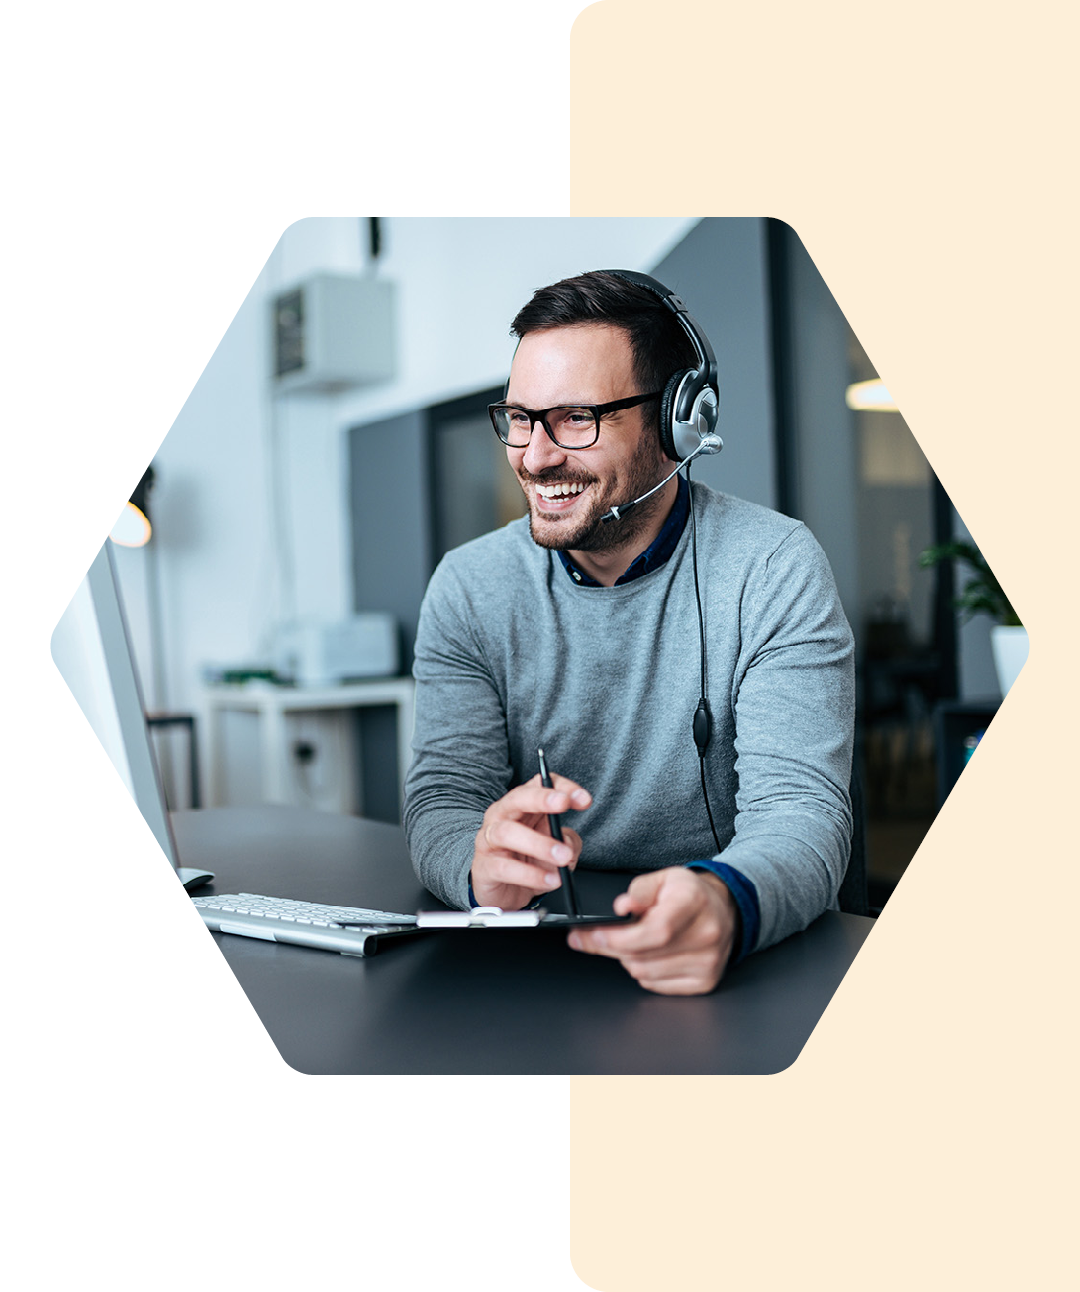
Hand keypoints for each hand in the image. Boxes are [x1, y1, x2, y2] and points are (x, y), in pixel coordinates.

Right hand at [470, 774, 590, 909]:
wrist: (502, 894)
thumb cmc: (529, 863)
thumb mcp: (557, 849)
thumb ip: (568, 842)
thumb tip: (567, 843)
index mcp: (522, 806)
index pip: (539, 784)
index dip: (562, 787)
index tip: (584, 799)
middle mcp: (502, 816)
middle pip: (517, 798)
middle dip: (541, 798)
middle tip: (564, 803)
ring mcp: (488, 840)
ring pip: (507, 832)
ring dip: (539, 844)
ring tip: (562, 857)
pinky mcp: (484, 867)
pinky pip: (505, 867)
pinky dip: (530, 874)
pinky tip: (550, 880)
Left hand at [567, 867, 737, 995]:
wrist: (722, 911)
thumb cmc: (689, 894)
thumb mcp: (662, 879)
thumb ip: (638, 890)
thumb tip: (621, 907)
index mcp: (693, 902)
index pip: (655, 930)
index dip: (620, 937)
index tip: (596, 934)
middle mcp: (706, 934)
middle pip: (644, 955)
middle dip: (613, 947)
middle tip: (597, 937)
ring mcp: (708, 962)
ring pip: (645, 973)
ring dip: (628, 959)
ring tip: (633, 942)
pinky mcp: (705, 982)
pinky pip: (656, 985)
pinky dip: (645, 973)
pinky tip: (651, 955)